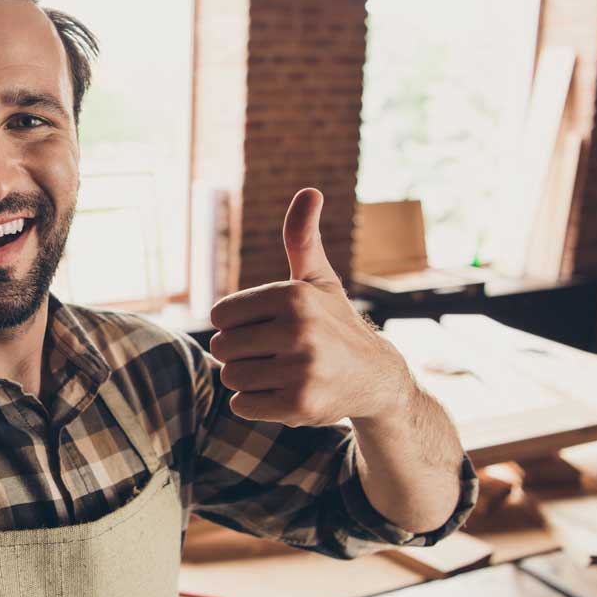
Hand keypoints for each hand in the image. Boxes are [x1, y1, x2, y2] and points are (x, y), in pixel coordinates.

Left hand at [208, 188, 410, 425]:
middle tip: (273, 353)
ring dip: (249, 379)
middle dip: (241, 353)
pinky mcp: (300, 405)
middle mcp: (298, 330)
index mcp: (293, 296)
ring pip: (231, 377)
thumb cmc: (334, 323)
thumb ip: (302, 238)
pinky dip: (255, 404)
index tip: (264, 327)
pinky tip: (284, 393)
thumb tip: (309, 191)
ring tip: (281, 372)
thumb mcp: (318, 279)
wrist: (376, 378)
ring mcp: (301, 369)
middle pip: (222, 347)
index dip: (236, 325)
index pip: (220, 315)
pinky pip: (242, 405)